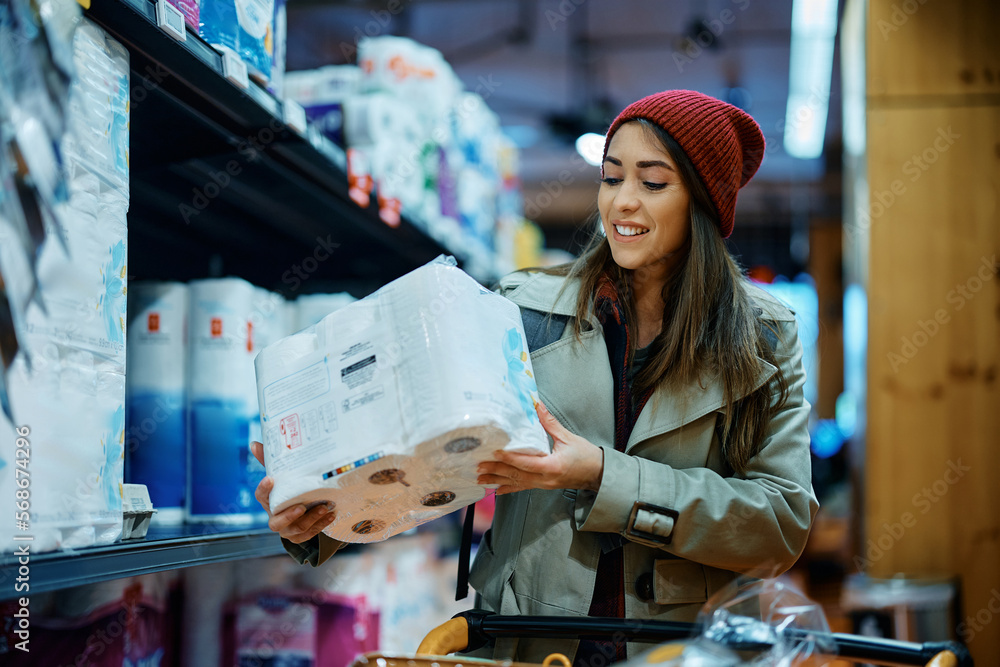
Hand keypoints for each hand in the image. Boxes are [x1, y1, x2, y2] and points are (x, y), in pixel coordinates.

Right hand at [250, 441, 335, 543]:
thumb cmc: (288, 492)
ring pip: (297, 528)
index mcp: (269, 502)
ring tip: (324, 507)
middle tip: (302, 507)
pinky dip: (321, 524)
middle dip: (290, 515)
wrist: (299, 515)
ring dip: (312, 518)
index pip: (260, 497)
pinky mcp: (300, 537)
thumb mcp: (282, 477)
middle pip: (277, 521)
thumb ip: (270, 461)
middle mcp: (275, 518)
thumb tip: (254, 444)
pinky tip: (331, 514)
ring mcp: (287, 530)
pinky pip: (310, 534)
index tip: (270, 479)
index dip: (264, 489)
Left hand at [476, 401, 603, 494]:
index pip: (526, 462)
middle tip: (479, 465)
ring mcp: (543, 484)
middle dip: (496, 470)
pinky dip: (508, 488)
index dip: (509, 458)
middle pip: (516, 474)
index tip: (495, 452)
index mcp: (552, 465)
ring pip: (516, 483)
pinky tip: (496, 490)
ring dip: (498, 480)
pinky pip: (523, 488)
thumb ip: (549, 422)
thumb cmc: (586, 456)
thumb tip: (535, 404)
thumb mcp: (568, 437)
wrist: (598, 474)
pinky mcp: (543, 486)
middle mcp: (545, 478)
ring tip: (480, 478)